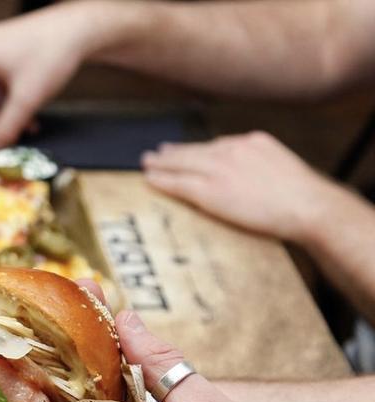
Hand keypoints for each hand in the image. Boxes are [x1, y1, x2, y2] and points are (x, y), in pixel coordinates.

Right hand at [0, 3, 95, 151]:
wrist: (82, 29)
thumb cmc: (54, 51)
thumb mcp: (26, 100)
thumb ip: (5, 129)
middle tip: (9, 133)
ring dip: (7, 109)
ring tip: (26, 122)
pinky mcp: (9, 46)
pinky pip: (3, 78)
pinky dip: (14, 94)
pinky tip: (29, 108)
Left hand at [142, 131, 362, 244]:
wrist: (308, 205)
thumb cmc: (303, 197)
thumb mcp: (283, 169)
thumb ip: (262, 167)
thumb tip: (252, 178)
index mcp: (253, 142)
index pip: (218, 144)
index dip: (199, 149)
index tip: (188, 150)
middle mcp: (233, 150)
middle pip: (196, 150)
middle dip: (174, 152)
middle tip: (157, 152)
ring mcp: (219, 168)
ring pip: (182, 163)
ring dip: (161, 163)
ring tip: (146, 163)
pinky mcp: (210, 189)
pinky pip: (179, 183)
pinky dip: (161, 180)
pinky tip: (149, 180)